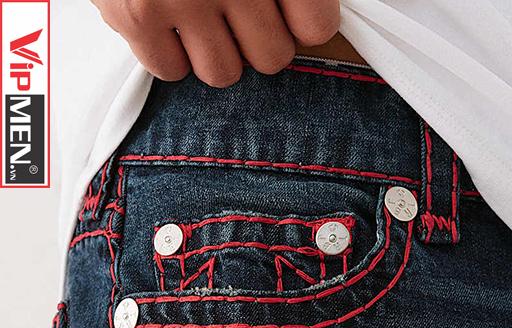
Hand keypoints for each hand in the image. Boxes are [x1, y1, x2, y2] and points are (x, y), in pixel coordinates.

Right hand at [91, 0, 340, 86]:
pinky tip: (166, 17)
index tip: (286, 11)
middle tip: (237, 12)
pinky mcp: (137, 15)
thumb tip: (304, 19)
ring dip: (214, 51)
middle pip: (271, 57)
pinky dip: (169, 52)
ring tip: (199, 14)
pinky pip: (170, 69)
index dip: (302, 22)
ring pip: (222, 73)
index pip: (315, 26)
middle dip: (257, 40)